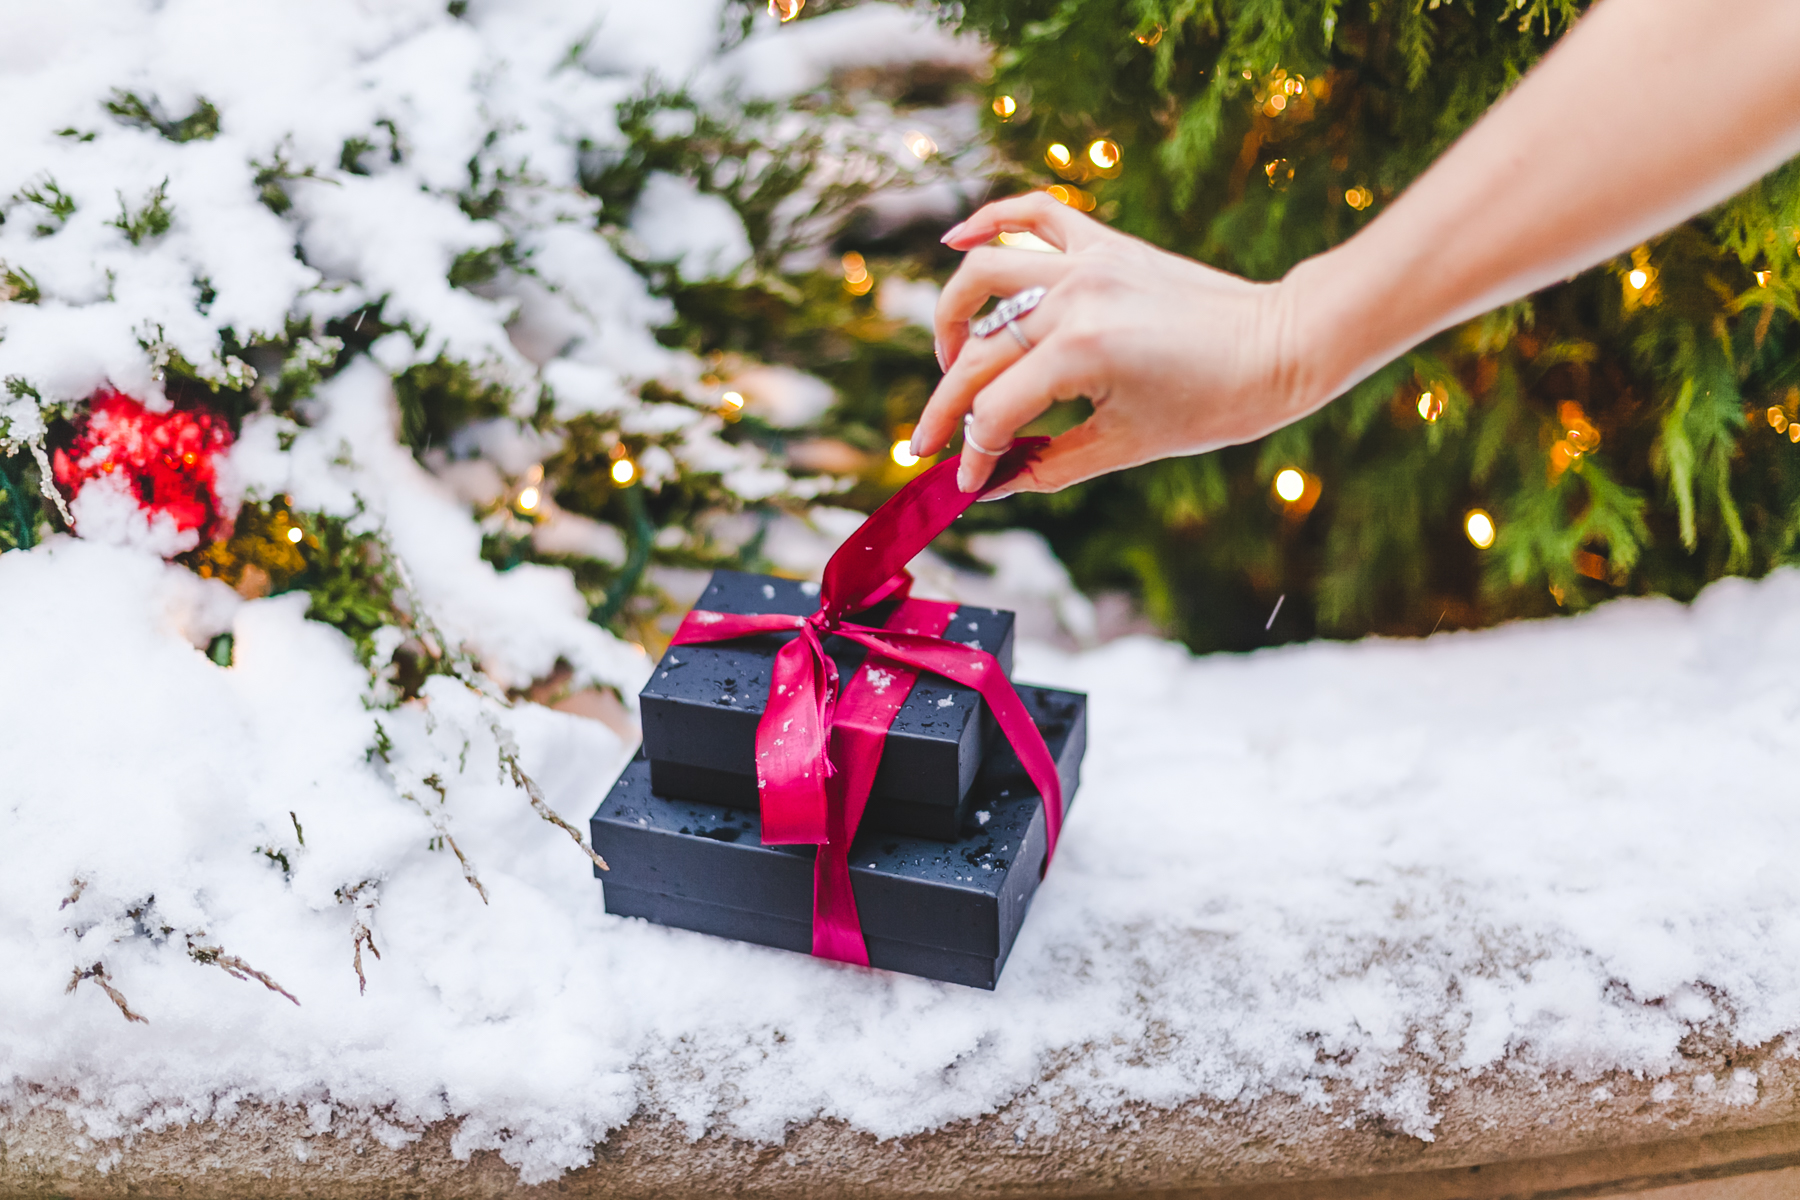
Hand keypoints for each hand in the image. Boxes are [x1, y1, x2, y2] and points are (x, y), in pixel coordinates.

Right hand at [915, 192, 1324, 495]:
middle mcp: (1072, 298)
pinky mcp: (1105, 243)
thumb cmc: (1217, 403)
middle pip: (977, 355)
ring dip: (952, 319)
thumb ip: (1049, 465)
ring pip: (983, 274)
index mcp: (1078, 353)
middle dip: (946, 408)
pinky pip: (1033, 214)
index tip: (963, 484)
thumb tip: (993, 484)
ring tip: (951, 360)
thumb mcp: (1126, 447)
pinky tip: (954, 242)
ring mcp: (1087, 261)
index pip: (993, 411)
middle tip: (927, 444)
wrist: (1283, 345)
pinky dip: (989, 221)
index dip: (972, 455)